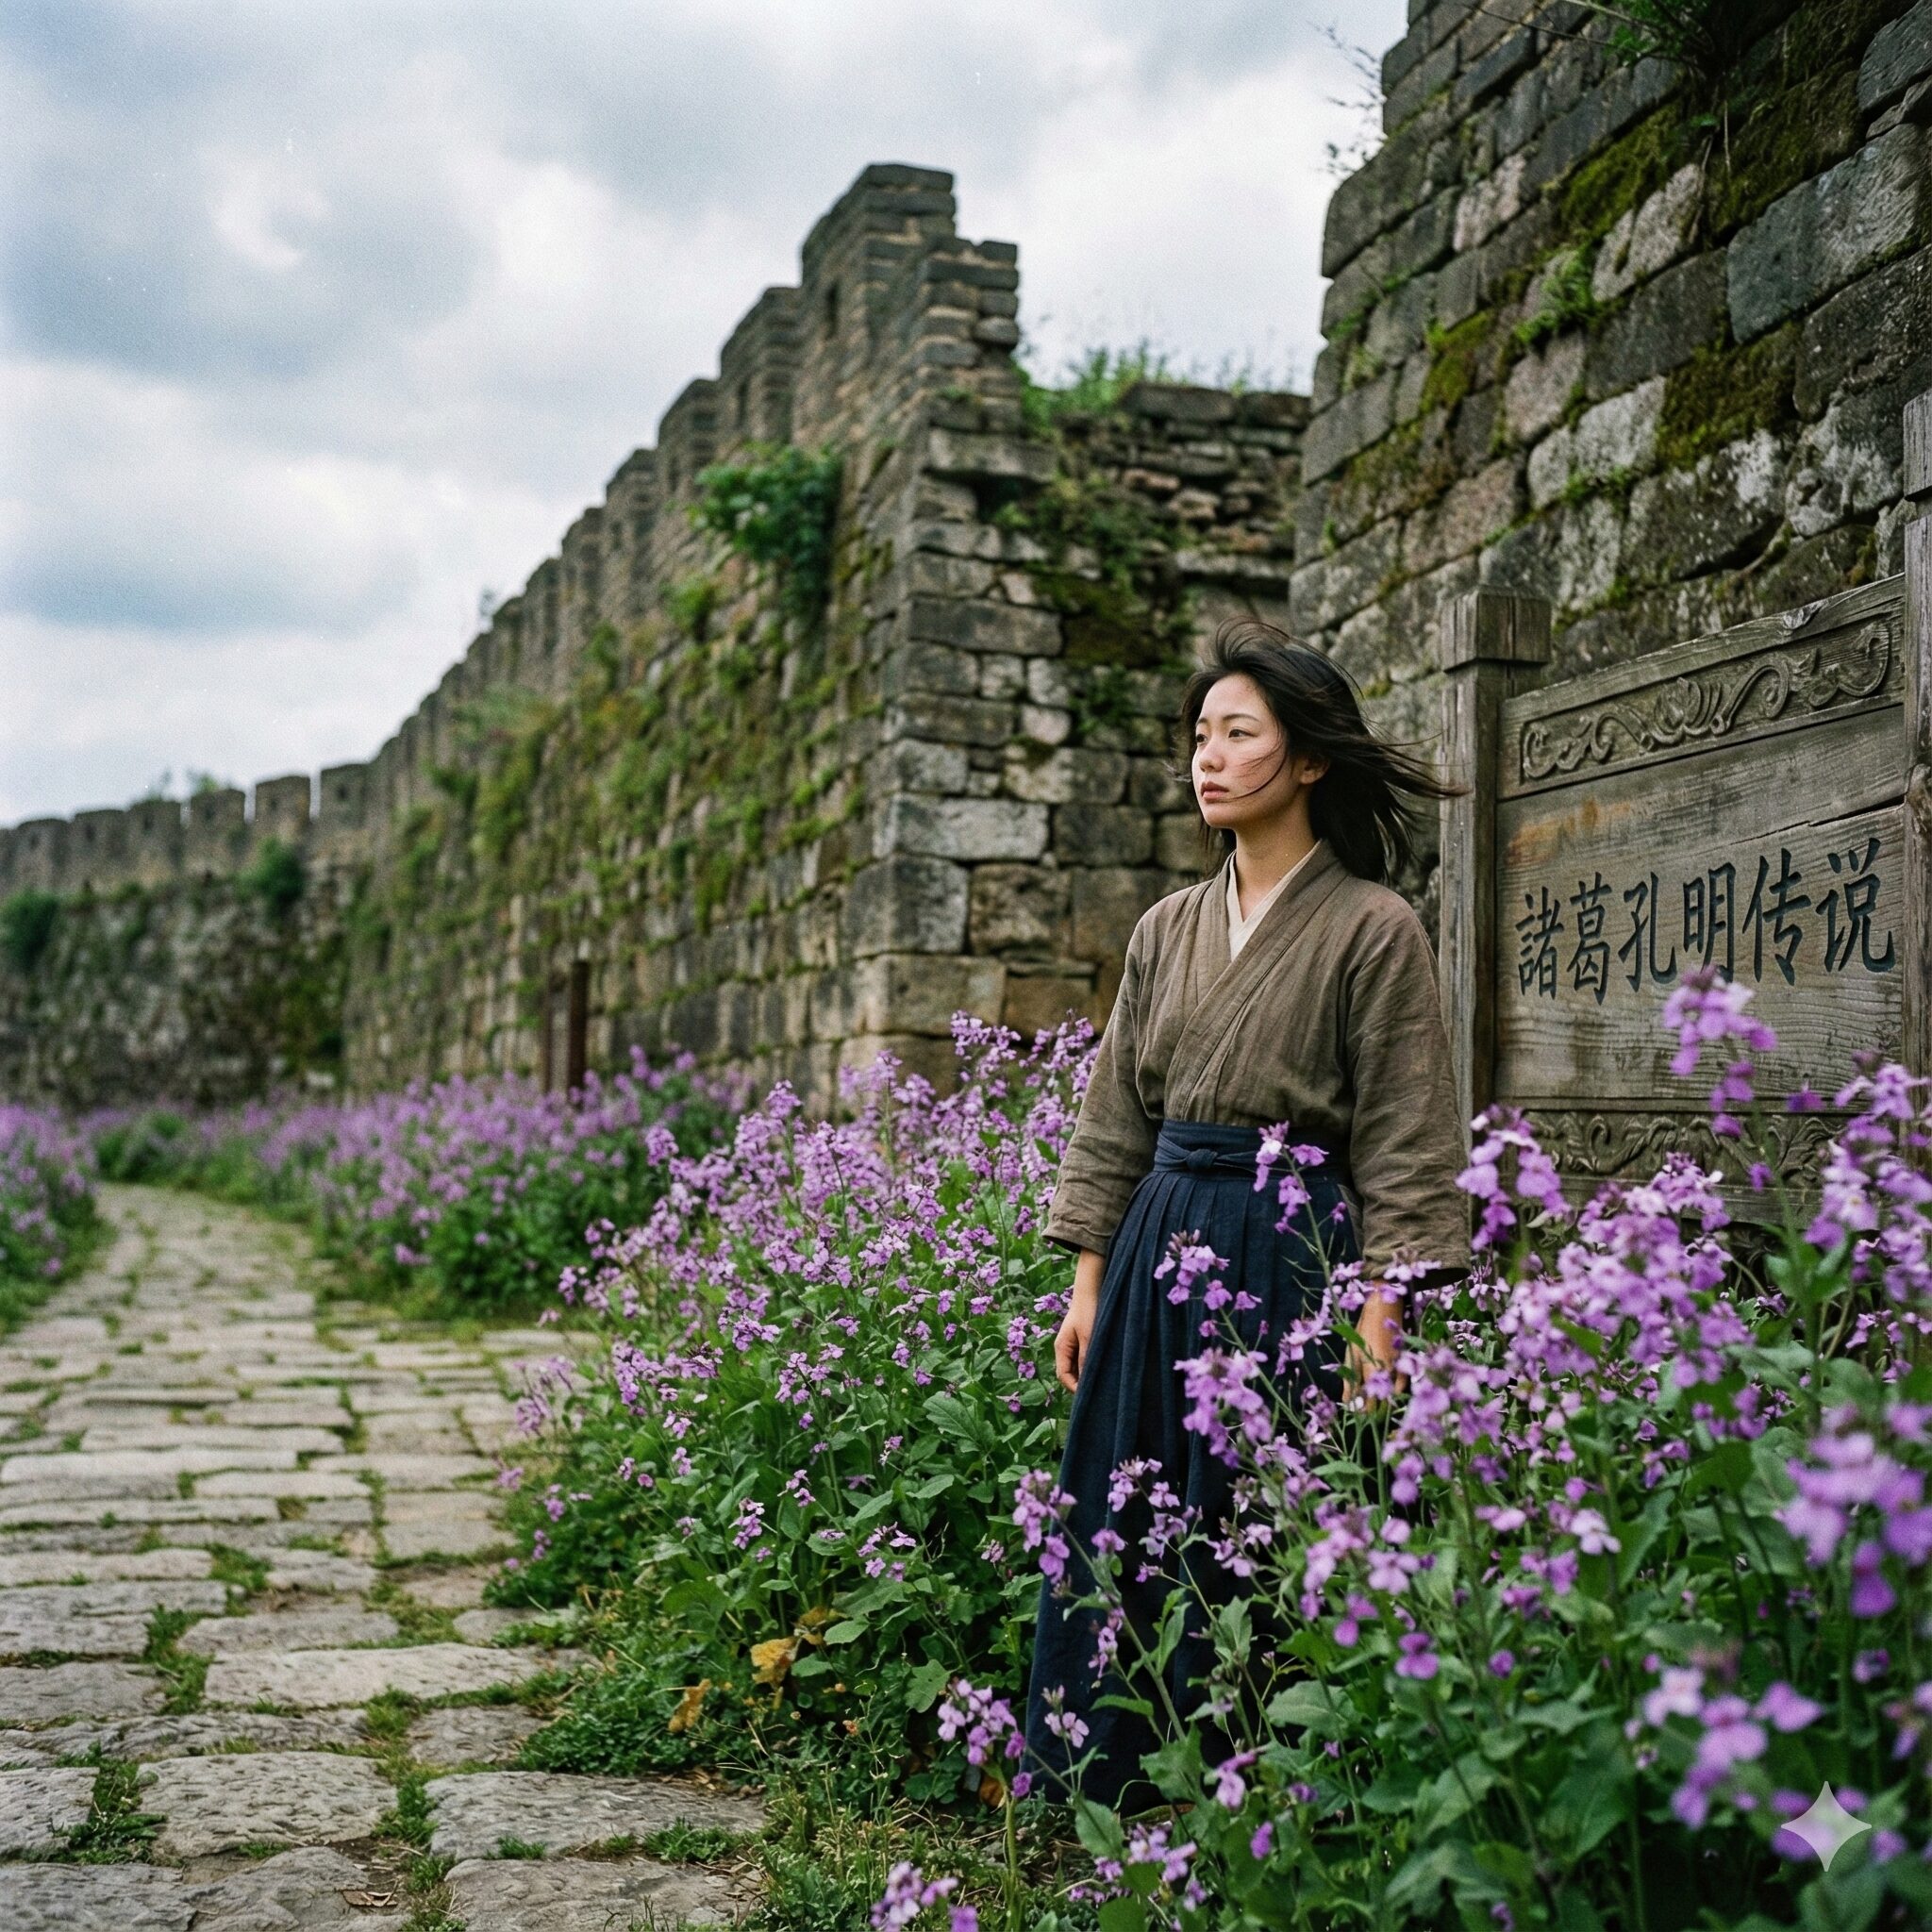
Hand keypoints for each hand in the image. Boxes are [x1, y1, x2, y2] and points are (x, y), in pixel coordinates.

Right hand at [1055, 1251, 1103, 1392]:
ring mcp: (1073, 1344)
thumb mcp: (1089, 1337)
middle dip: (1081, 1383)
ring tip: (1103, 1381)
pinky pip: (1084, 1358)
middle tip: (1099, 1392)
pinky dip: (1091, 1365)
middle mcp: (1065, 1348)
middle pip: (1069, 1373)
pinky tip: (1104, 1368)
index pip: (1063, 1376)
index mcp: (1061, 1348)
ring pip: (1077, 1367)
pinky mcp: (1082, 1339)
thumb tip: (1086, 1382)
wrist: (1091, 1288)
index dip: (1074, 1388)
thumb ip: (1085, 1360)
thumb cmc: (1089, 1311)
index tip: (1091, 1395)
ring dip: (1087, 1374)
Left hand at [1340, 1288, 1405, 1414]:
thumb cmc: (1363, 1331)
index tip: (1359, 1417)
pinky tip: (1393, 1393)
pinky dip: (1400, 1390)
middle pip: (1383, 1402)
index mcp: (1370, 1371)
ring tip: (1381, 1408)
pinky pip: (1406, 1383)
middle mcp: (1386, 1372)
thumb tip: (1347, 1401)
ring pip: (1395, 1395)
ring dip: (1388, 1403)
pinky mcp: (1406, 1362)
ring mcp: (1399, 1368)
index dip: (1364, 1413)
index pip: (1369, 1403)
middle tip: (1370, 1418)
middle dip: (1376, 1412)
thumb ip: (1350, 1379)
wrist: (1383, 1310)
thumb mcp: (1352, 1354)